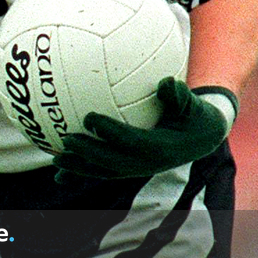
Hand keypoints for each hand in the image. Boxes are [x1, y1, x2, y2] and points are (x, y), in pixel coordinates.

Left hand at [54, 77, 238, 180]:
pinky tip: (59, 175)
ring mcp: (136, 170)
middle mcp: (147, 165)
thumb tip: (168, 82)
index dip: (110, 132)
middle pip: (112, 163)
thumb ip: (179, 95)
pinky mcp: (129, 170)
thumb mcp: (191, 103)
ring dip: (80, 168)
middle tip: (67, 140)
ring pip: (104, 172)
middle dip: (88, 154)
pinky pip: (102, 172)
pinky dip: (81, 173)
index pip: (131, 142)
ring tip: (56, 160)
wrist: (200, 137)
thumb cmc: (192, 113)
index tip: (90, 118)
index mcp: (161, 148)